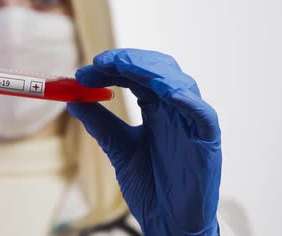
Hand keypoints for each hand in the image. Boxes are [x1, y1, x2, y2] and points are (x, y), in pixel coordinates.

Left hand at [67, 49, 221, 235]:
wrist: (168, 220)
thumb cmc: (151, 184)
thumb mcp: (118, 148)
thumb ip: (99, 124)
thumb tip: (74, 100)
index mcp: (156, 108)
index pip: (136, 74)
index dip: (111, 68)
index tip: (84, 73)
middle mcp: (175, 110)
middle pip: (158, 70)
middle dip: (129, 62)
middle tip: (100, 64)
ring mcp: (192, 123)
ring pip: (180, 84)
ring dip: (152, 72)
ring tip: (125, 68)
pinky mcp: (207, 142)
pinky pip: (203, 115)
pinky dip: (187, 101)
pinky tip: (167, 93)